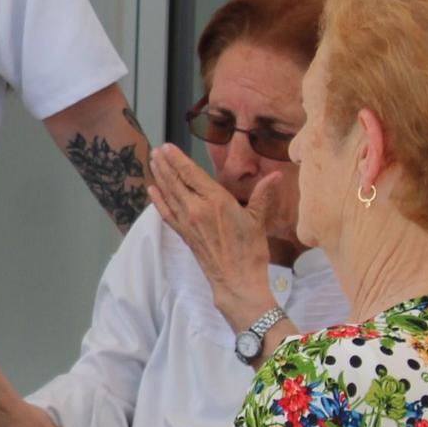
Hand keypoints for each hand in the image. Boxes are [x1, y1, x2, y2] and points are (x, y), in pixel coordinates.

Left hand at [147, 144, 282, 328]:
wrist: (236, 280)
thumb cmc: (250, 250)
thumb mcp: (259, 220)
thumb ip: (262, 195)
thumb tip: (275, 175)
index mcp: (216, 201)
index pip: (191, 174)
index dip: (178, 159)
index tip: (167, 147)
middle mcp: (197, 209)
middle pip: (176, 181)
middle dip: (164, 165)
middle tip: (155, 150)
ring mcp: (187, 222)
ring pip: (169, 194)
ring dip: (160, 177)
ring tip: (152, 163)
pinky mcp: (184, 235)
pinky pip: (167, 213)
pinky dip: (158, 201)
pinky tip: (152, 191)